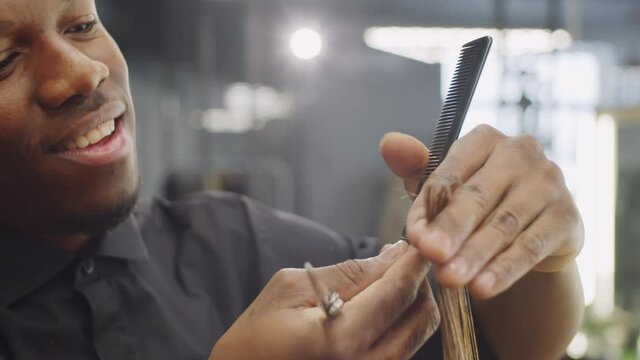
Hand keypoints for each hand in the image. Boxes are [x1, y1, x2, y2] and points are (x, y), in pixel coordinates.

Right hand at [209, 242, 439, 359]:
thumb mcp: (293, 288)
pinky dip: (402, 320)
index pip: (398, 291)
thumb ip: (348, 272)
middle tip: (403, 258)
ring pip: (419, 333)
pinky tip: (382, 303)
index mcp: (342, 338)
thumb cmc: (258, 333)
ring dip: (413, 301)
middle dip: (420, 281)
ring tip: (389, 279)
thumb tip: (392, 254)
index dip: (415, 261)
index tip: (420, 241)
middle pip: (423, 316)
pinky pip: (404, 348)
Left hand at [379, 125, 583, 298]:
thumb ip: (416, 168)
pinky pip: (531, 247)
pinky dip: (505, 270)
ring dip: (475, 255)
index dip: (429, 208)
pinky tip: (483, 288)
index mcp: (485, 139)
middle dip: (452, 230)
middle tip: (432, 255)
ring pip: (503, 225)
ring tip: (450, 279)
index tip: (413, 238)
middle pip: (478, 197)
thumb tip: (388, 142)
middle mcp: (521, 152)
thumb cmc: (479, 202)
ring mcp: (550, 183)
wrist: (531, 228)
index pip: (450, 173)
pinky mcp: (567, 217)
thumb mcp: (445, 186)